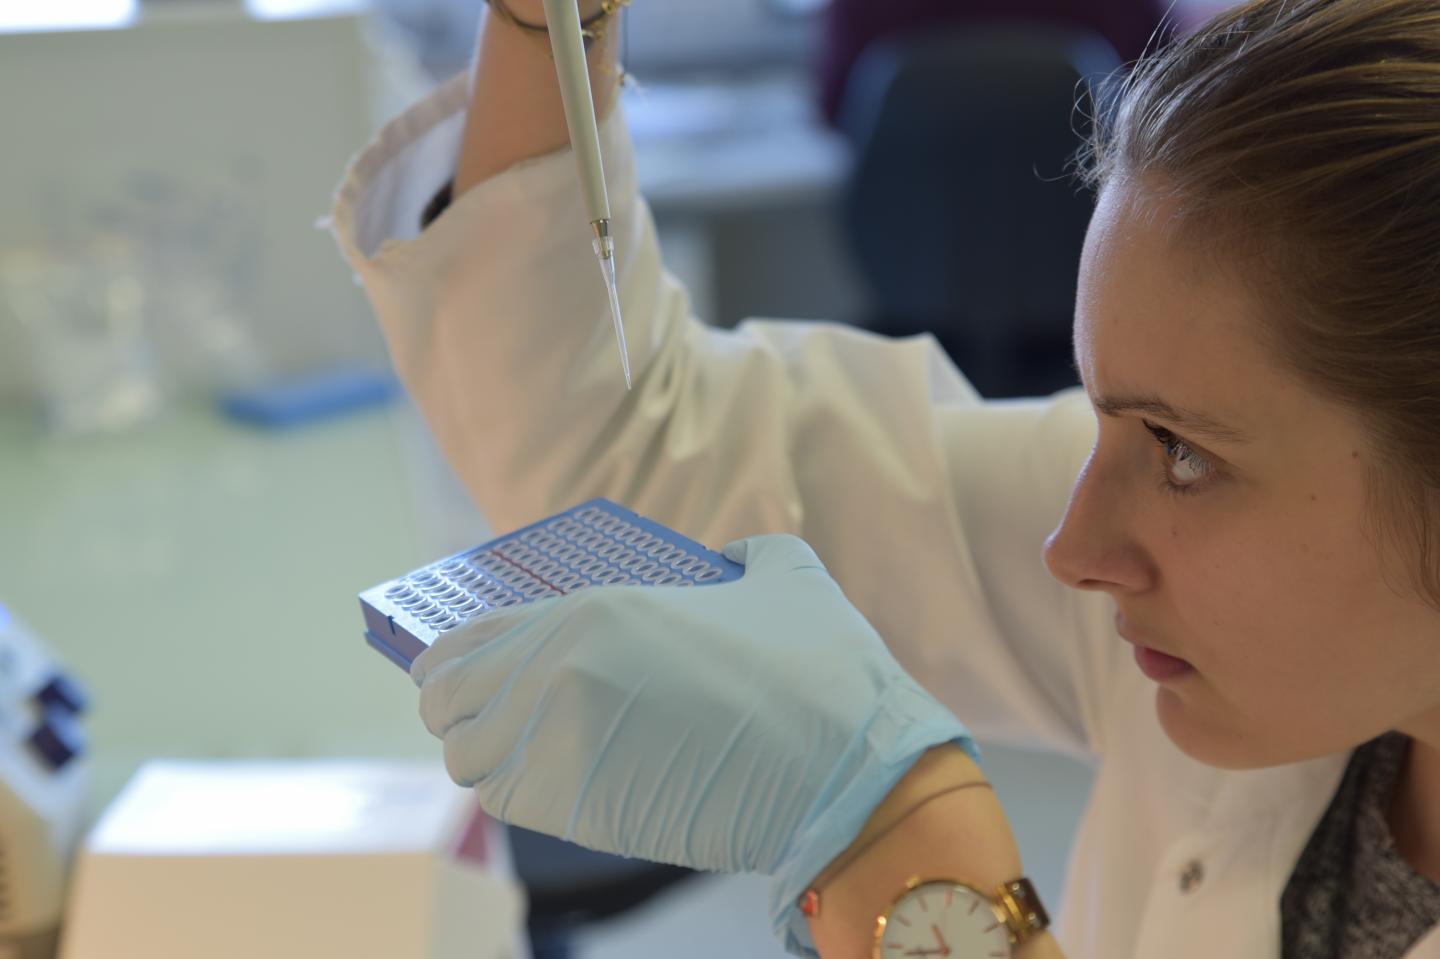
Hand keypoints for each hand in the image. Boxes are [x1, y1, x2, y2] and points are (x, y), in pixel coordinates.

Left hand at [412, 535, 973, 941]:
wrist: (850, 766)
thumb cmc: (821, 673)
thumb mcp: (785, 578)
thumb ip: (746, 554)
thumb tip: (731, 554)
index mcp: (595, 609)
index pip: (472, 636)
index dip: (452, 659)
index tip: (457, 673)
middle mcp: (559, 667)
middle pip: (447, 698)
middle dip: (458, 709)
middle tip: (490, 720)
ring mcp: (561, 737)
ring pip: (464, 758)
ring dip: (484, 757)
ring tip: (520, 757)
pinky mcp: (578, 806)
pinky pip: (501, 803)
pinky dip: (513, 796)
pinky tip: (551, 787)